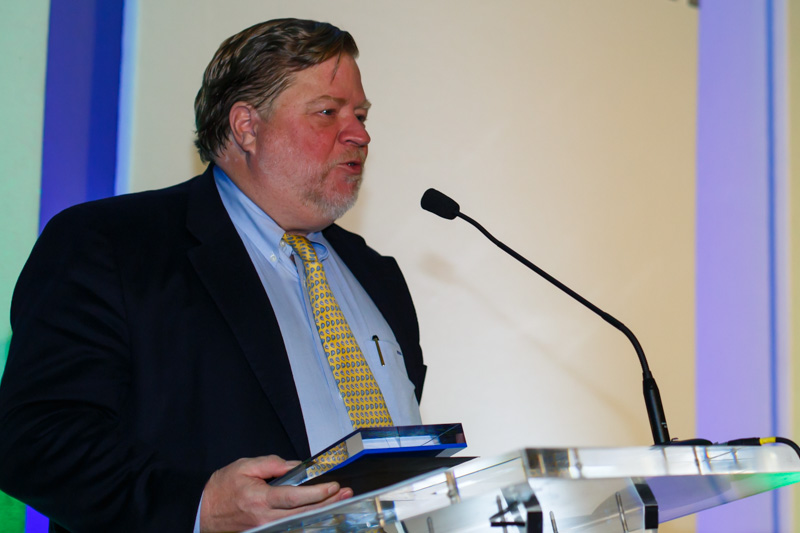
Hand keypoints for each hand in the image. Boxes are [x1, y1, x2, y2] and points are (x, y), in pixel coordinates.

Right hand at [199, 455, 352, 532]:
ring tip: (339, 500)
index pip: (294, 497)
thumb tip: (295, 466)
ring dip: (321, 511)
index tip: (332, 485)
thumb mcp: (244, 467)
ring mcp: (266, 528)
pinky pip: (290, 526)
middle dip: (327, 503)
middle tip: (345, 493)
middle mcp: (265, 518)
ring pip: (299, 522)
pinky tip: (320, 511)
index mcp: (260, 499)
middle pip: (303, 513)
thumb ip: (271, 464)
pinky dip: (307, 519)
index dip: (316, 493)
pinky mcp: (266, 532)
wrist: (204, 512)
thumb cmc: (222, 489)